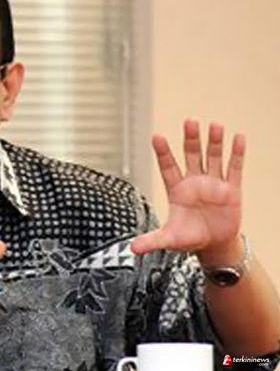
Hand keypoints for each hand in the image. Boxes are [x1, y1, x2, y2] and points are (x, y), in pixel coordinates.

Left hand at [131, 119, 244, 256]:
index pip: (168, 167)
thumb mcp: (169, 239)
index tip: (157, 136)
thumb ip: (152, 240)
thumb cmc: (189, 238)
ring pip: (213, 157)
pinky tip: (238, 138)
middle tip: (189, 122)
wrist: (214, 244)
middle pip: (192, 155)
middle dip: (190, 140)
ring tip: (214, 125)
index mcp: (177, 190)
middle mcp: (194, 182)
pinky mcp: (232, 189)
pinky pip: (234, 168)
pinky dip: (236, 153)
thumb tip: (131, 249)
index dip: (163, 152)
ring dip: (214, 142)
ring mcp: (214, 183)